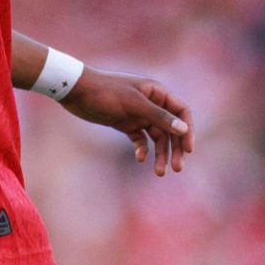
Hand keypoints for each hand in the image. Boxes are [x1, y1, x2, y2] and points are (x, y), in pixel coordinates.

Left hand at [57, 68, 194, 175]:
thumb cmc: (106, 92)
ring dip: (160, 154)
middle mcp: (151, 103)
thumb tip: (183, 129)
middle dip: (176, 148)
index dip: (188, 131)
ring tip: (159, 173)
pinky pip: (141, 140)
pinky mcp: (126, 123)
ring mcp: (139, 114)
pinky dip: (142, 150)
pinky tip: (139, 159)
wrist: (76, 91)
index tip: (188, 151)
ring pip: (157, 137)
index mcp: (157, 92)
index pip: (182, 112)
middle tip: (177, 168)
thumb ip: (159, 116)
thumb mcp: (134, 105)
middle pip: (172, 128)